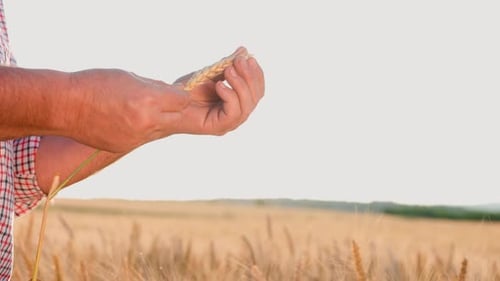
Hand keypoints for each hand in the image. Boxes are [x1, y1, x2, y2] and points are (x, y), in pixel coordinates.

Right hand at [66, 69, 188, 152]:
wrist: (64, 107)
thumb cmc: (95, 84)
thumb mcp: (129, 78)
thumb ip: (153, 87)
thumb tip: (171, 92)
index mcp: (149, 100)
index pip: (183, 100)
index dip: (179, 95)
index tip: (172, 92)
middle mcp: (147, 122)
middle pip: (179, 117)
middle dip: (174, 109)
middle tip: (163, 101)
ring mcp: (137, 138)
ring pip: (162, 129)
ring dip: (158, 119)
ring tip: (140, 109)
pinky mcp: (126, 147)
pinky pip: (143, 137)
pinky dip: (140, 129)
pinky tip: (124, 119)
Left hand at [174, 47, 264, 135]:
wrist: (167, 102)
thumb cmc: (188, 90)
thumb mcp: (212, 73)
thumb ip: (228, 64)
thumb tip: (243, 50)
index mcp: (238, 102)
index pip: (257, 90)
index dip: (256, 74)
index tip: (248, 57)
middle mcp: (236, 114)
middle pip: (255, 98)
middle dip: (249, 77)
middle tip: (238, 61)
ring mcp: (228, 123)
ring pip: (247, 106)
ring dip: (240, 85)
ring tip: (228, 71)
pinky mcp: (219, 127)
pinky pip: (233, 113)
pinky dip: (230, 96)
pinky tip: (219, 86)